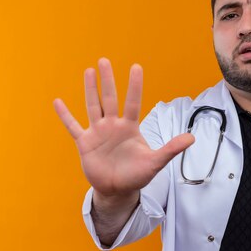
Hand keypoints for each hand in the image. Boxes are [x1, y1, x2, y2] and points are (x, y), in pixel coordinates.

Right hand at [53, 58, 194, 199]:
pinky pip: (73, 126)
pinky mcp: (85, 143)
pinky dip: (65, 116)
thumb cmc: (137, 174)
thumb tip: (192, 138)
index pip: (133, 102)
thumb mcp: (156, 162)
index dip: (134, 86)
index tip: (136, 67)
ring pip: (93, 107)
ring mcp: (98, 132)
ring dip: (90, 90)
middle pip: (110, 98)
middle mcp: (113, 125)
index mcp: (130, 127)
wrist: (118, 189)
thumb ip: (171, 148)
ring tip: (88, 71)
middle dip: (107, 81)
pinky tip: (57, 102)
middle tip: (105, 60)